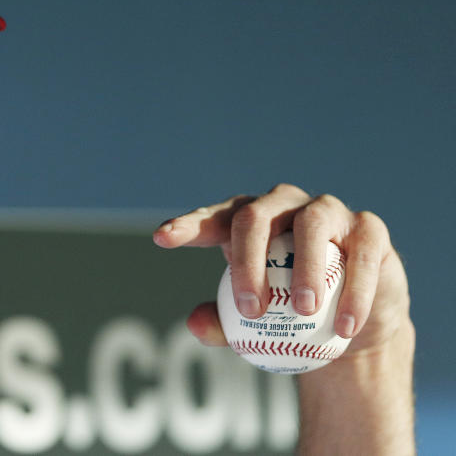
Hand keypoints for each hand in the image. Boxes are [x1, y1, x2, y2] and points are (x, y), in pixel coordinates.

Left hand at [153, 183, 410, 359]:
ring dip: (305, 267)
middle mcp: (283, 206)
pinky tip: (345, 325)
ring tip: (302, 312)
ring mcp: (327, 212)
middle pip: (255, 217)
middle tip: (250, 309)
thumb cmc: (288, 316)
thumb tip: (194, 324)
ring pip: (311, 224)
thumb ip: (222, 323)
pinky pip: (361, 252)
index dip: (188, 225)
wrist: (351, 323)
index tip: (162, 238)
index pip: (213, 218)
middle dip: (247, 259)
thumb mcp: (254, 324)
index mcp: (247, 221)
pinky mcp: (368, 230)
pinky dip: (354, 289)